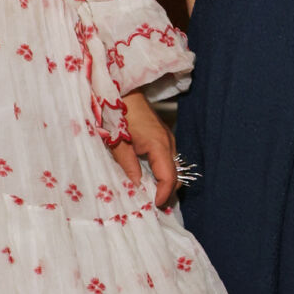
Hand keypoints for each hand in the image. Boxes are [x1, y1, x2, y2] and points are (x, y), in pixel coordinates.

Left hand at [113, 88, 178, 207]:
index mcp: (158, 144)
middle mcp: (167, 142)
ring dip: (164, 180)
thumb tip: (136, 186)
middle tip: (152, 203)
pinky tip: (149, 176)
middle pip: (176, 173)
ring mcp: (166, 137)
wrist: (120, 87)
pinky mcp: (161, 134)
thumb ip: (127, 165)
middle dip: (167, 190)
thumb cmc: (117, 111)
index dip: (164, 193)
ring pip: (173, 166)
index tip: (155, 205)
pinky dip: (162, 170)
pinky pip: (167, 158)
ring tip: (150, 193)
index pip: (169, 176)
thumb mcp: (117, 142)